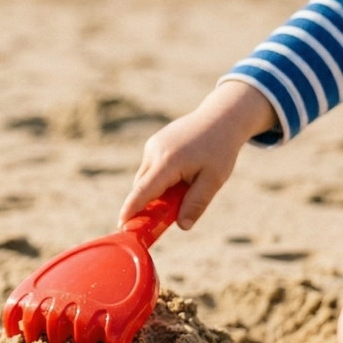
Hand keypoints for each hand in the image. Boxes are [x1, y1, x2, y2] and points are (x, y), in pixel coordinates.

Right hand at [119, 81, 276, 228]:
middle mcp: (154, 152)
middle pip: (142, 187)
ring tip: (183, 186)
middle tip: (165, 216)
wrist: (221, 116)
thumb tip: (183, 226)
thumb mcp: (214, 179)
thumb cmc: (220, 149)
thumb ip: (197, 203)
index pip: (143, 191)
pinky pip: (150, 167)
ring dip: (156, 189)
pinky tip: (181, 172)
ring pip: (145, 178)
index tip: (122, 224)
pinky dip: (159, 177)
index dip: (131, 209)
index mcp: (168, 162)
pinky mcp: (154, 142)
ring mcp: (152, 145)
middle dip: (149, 203)